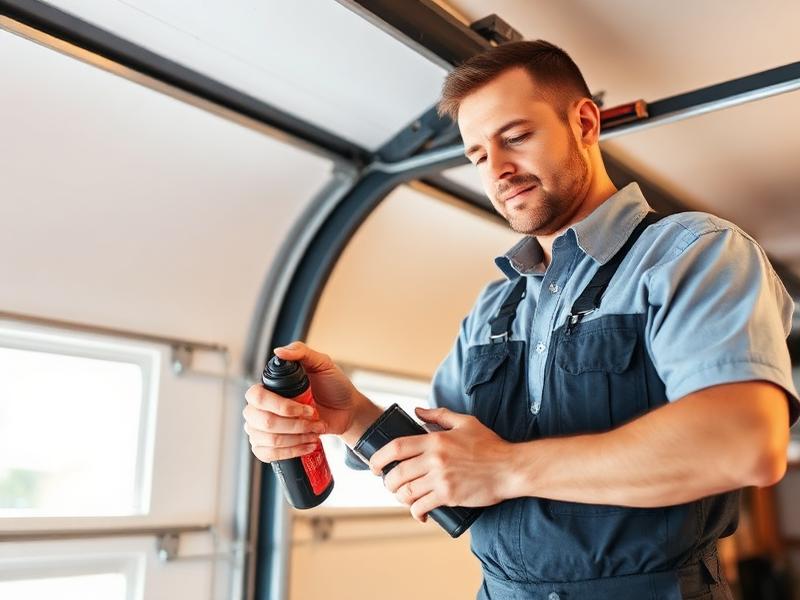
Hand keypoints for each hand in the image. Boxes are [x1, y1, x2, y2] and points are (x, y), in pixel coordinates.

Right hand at [243, 341, 366, 462]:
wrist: (347, 411)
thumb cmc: (334, 386)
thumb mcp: (323, 364)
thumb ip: (301, 352)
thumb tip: (278, 352)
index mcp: (270, 387)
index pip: (256, 397)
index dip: (282, 406)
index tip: (307, 408)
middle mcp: (262, 406)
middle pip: (262, 422)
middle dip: (294, 425)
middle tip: (314, 419)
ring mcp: (264, 427)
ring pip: (267, 440)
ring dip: (296, 438)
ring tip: (314, 432)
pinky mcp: (272, 444)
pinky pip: (265, 454)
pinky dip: (290, 451)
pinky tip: (307, 444)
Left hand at [369, 406, 512, 521]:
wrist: (510, 468)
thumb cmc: (489, 445)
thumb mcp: (465, 422)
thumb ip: (439, 416)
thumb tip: (417, 411)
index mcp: (435, 440)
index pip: (396, 448)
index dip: (379, 458)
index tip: (374, 466)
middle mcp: (435, 460)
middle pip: (397, 473)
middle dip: (387, 481)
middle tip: (389, 484)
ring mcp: (441, 480)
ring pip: (407, 492)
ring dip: (399, 497)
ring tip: (403, 496)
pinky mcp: (449, 496)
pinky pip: (422, 507)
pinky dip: (416, 512)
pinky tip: (418, 512)